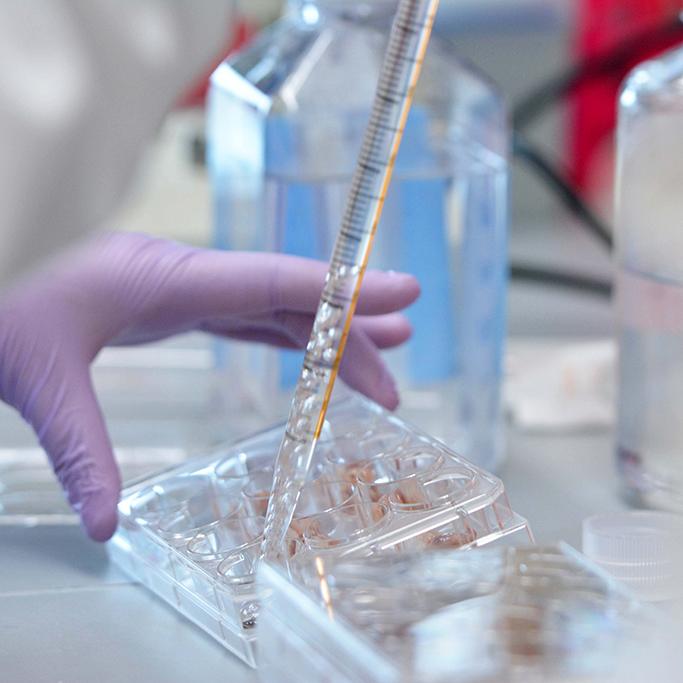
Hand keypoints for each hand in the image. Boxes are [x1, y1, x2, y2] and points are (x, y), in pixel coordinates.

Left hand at [0, 233, 418, 540]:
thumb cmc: (4, 304)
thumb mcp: (41, 375)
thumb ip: (80, 447)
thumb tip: (107, 524)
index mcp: (168, 279)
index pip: (276, 282)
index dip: (344, 291)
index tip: (403, 293)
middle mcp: (186, 276)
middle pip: (288, 298)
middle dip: (348, 327)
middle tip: (400, 353)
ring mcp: (180, 286)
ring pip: (272, 305)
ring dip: (325, 331)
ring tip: (376, 351)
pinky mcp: (169, 300)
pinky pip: (244, 315)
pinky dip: (285, 333)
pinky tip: (307, 348)